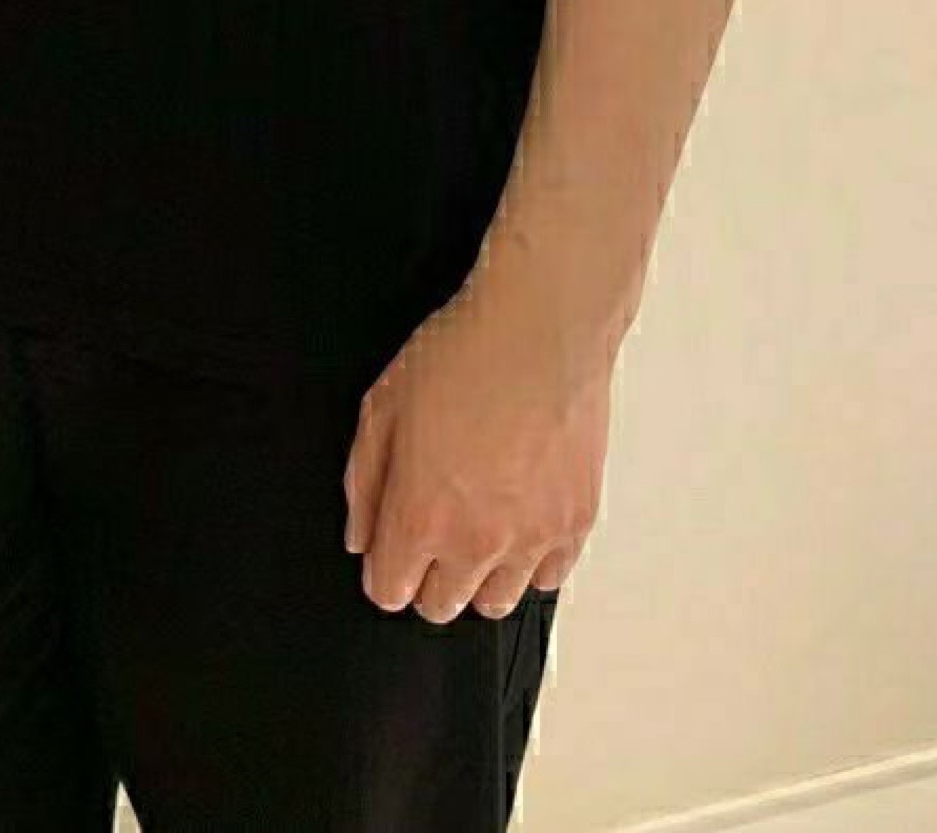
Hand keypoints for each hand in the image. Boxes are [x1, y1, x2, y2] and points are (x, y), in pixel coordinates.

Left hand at [341, 268, 610, 621]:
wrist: (540, 329)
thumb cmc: (462, 354)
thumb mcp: (381, 406)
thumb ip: (363, 483)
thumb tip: (360, 536)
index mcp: (422, 516)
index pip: (389, 592)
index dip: (383, 568)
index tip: (388, 547)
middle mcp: (478, 541)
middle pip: (440, 608)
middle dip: (426, 577)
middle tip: (431, 529)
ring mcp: (533, 538)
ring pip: (496, 602)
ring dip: (479, 575)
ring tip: (476, 525)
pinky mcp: (576, 524)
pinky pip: (549, 577)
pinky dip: (531, 559)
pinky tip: (518, 518)